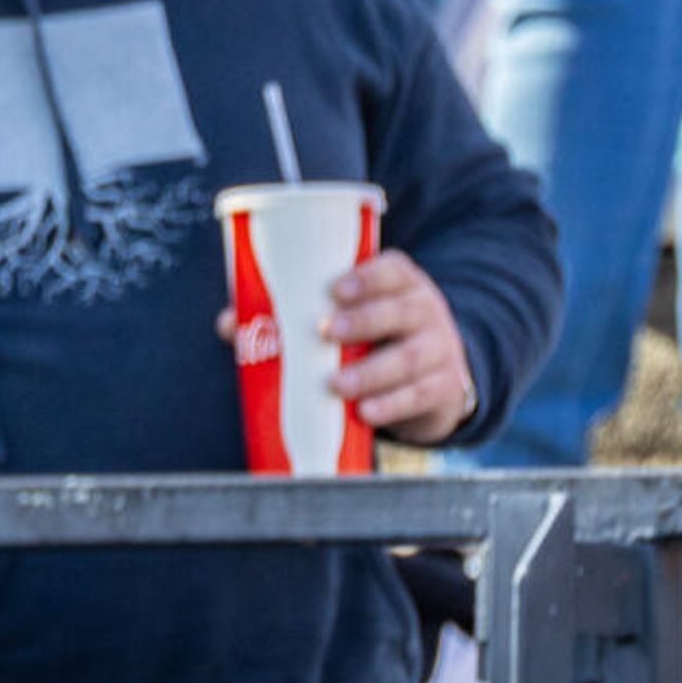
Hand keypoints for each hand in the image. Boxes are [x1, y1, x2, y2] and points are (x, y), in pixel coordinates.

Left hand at [323, 252, 479, 442]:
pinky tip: (366, 411)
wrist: (439, 379)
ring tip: (336, 384)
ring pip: (409, 358)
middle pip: (402, 312)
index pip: (394, 271)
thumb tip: (236, 324)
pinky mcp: (445, 389)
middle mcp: (428, 311)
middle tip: (324, 331)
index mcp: (404, 284)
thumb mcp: (362, 314)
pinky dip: (390, 405)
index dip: (367, 278)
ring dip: (370, 372)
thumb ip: (310, 313)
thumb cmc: (380, 338)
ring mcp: (440, 350)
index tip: (334, 290)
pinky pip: (418, 396)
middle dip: (362, 321)